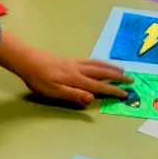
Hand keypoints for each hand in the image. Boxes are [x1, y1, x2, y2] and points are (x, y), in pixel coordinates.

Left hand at [0, 32, 132, 106]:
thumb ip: (73, 95)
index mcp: (76, 79)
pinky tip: (100, 63)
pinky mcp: (69, 60)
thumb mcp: (54, 91)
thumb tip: (92, 98)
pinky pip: (90, 60)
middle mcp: (79, 69)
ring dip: (111, 67)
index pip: (99, 86)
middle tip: (131, 79)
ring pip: (97, 64)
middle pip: (102, 72)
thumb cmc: (39, 79)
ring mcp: (74, 63)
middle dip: (117, 76)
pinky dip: (100, 62)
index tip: (126, 94)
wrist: (27, 60)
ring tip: (122, 69)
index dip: (113, 90)